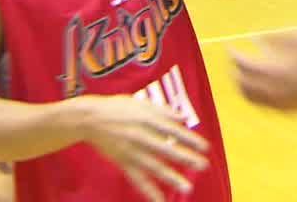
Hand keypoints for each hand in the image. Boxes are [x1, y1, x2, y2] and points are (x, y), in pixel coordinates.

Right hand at [80, 95, 209, 200]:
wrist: (90, 118)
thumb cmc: (118, 108)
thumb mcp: (142, 104)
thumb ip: (164, 112)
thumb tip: (184, 118)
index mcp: (148, 119)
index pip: (174, 131)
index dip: (190, 140)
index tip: (205, 148)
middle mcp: (141, 136)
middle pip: (168, 150)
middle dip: (187, 159)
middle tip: (203, 166)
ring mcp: (132, 151)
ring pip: (155, 167)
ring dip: (172, 178)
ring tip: (187, 187)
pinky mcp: (123, 162)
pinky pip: (138, 179)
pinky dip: (149, 191)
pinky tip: (160, 201)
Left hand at [231, 32, 296, 110]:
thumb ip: (273, 39)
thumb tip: (254, 39)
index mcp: (273, 70)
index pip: (243, 65)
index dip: (234, 55)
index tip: (231, 48)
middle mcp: (273, 90)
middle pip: (242, 84)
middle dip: (235, 72)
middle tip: (235, 63)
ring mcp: (280, 102)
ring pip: (251, 99)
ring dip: (243, 86)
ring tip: (243, 76)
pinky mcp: (288, 110)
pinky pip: (264, 105)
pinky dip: (257, 96)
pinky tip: (260, 87)